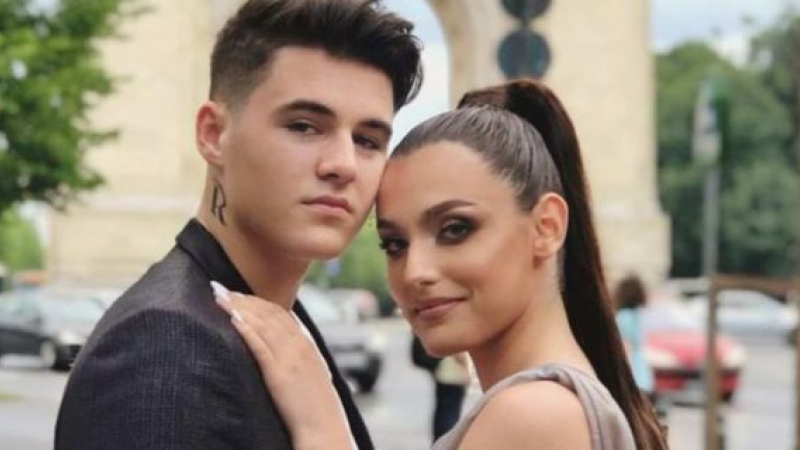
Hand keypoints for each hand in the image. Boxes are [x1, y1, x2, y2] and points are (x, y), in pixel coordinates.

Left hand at [211, 281, 350, 449]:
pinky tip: (232, 319)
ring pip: (261, 323)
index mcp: (307, 343)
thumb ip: (299, 354)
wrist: (324, 426)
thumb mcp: (312, 372)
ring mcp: (290, 357)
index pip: (279, 312)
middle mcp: (299, 345)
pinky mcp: (279, 372)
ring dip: (238, 307)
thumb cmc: (316, 405)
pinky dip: (245, 328)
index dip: (256, 301)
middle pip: (268, 312)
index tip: (238, 294)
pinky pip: (259, 345)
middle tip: (220, 288)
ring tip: (219, 297)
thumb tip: (282, 346)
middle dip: (242, 298)